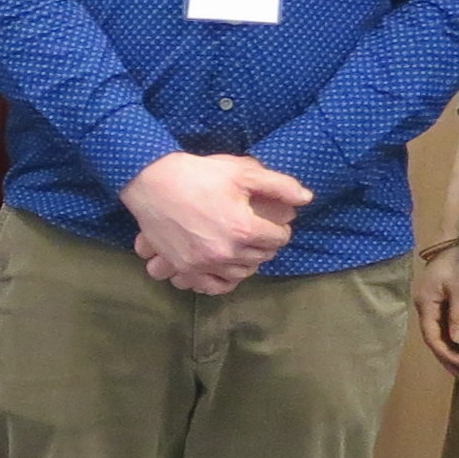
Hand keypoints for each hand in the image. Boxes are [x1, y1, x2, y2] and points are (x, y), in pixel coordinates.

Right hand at [122, 152, 307, 294]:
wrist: (151, 181)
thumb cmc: (198, 173)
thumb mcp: (242, 171)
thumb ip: (279, 185)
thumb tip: (307, 199)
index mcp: (245, 229)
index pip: (280, 237)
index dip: (279, 226)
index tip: (271, 220)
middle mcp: (227, 252)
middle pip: (263, 256)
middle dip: (265, 243)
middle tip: (257, 230)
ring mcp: (205, 264)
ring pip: (242, 272)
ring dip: (247, 260)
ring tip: (242, 246)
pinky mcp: (186, 268)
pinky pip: (214, 286)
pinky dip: (224, 280)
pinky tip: (225, 267)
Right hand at [414, 239, 458, 373]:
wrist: (454, 239)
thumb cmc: (458, 262)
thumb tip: (458, 340)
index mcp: (425, 304)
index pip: (432, 336)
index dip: (446, 353)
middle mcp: (423, 306)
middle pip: (431, 338)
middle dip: (445, 357)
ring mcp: (428, 303)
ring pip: (436, 332)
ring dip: (448, 349)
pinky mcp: (436, 299)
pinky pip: (440, 324)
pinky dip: (449, 337)